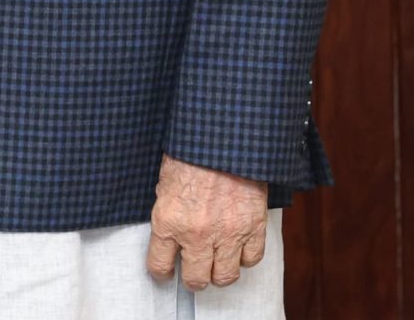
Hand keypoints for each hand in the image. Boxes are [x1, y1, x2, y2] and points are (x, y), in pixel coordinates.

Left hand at [146, 155, 267, 289]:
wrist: (223, 133)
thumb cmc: (190, 151)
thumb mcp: (165, 182)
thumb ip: (169, 213)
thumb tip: (171, 235)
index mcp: (168, 221)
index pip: (160, 265)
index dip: (162, 272)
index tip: (166, 271)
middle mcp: (197, 233)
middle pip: (196, 280)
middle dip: (193, 278)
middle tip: (194, 270)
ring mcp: (228, 233)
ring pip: (225, 277)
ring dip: (219, 272)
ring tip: (217, 262)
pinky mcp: (253, 226)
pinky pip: (251, 259)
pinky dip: (245, 257)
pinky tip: (238, 247)